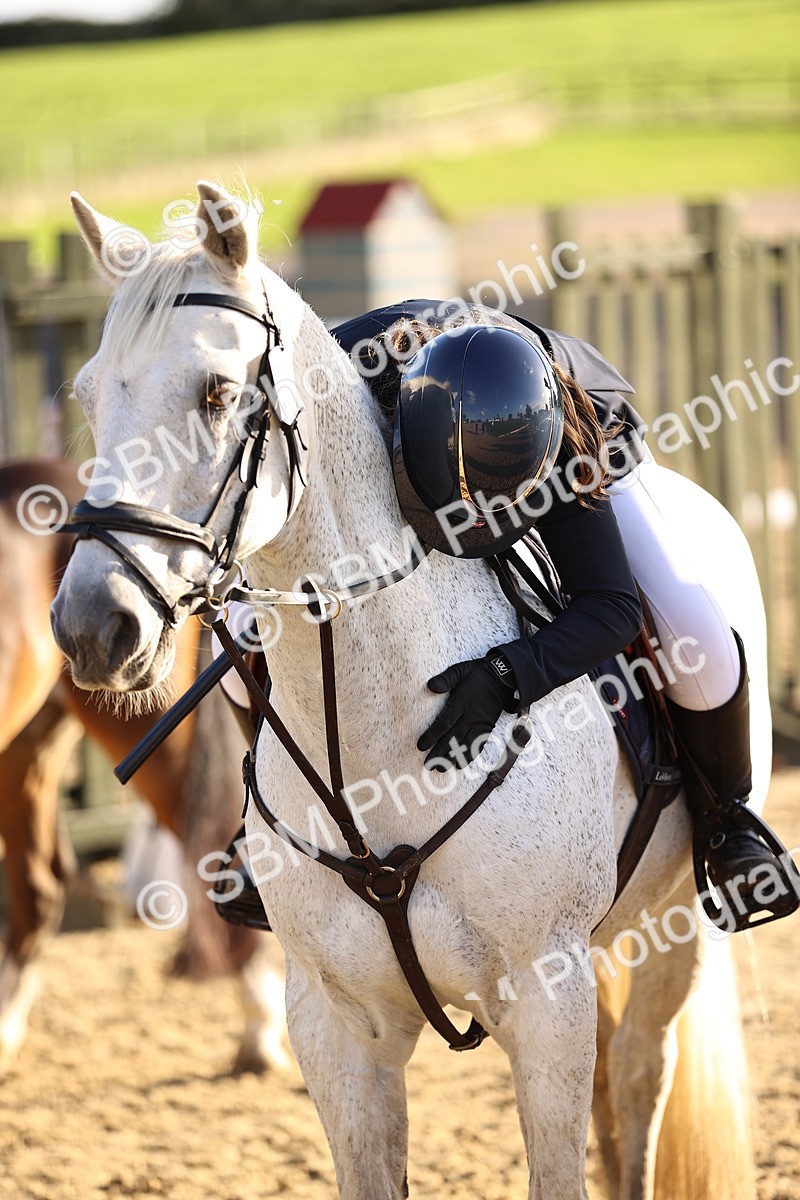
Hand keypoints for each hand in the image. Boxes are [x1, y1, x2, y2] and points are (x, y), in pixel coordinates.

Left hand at [417, 654, 517, 770]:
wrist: (503, 678)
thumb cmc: (477, 674)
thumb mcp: (460, 670)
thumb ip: (446, 678)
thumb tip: (430, 686)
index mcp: (462, 703)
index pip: (444, 722)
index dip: (432, 736)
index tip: (421, 746)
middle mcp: (471, 716)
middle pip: (453, 738)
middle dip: (440, 753)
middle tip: (428, 765)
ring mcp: (480, 723)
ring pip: (466, 744)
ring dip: (453, 758)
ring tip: (441, 768)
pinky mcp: (487, 727)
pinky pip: (479, 744)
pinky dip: (471, 756)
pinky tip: (461, 764)